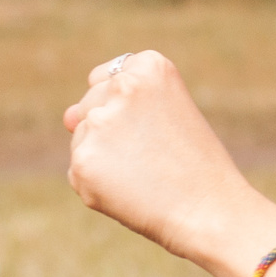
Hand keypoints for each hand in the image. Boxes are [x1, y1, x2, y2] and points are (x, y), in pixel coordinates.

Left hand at [64, 51, 271, 272]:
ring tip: (146, 174)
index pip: (110, 78)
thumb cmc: (195, 165)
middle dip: (114, 131)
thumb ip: (115, 103)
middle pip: (92, 105)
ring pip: (83, 138)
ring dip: (105, 157)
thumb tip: (66, 118)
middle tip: (155, 155)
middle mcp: (122, 86)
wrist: (210, 210)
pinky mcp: (83, 160)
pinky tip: (131, 191)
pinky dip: (98, 185)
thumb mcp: (166, 114)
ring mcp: (99, 123)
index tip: (155, 127)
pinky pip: (78, 171)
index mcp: (150, 66)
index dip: (130, 108)